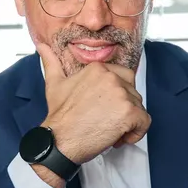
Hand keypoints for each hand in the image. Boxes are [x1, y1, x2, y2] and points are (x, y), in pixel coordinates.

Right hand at [36, 41, 150, 164]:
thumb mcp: (54, 84)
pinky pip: (144, 122)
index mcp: (98, 69)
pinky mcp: (129, 113)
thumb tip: (42, 46)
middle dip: (123, 109)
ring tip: (109, 130)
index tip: (104, 108)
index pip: (123, 77)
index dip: (116, 96)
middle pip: (132, 93)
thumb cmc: (60, 117)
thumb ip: (51, 62)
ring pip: (139, 107)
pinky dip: (136, 133)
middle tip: (106, 120)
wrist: (60, 141)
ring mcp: (122, 95)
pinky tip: (118, 138)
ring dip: (128, 122)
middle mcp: (112, 78)